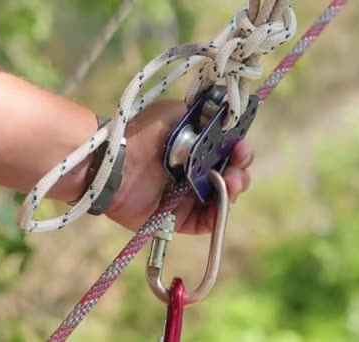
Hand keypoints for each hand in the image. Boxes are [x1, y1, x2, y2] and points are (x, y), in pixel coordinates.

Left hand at [105, 99, 253, 233]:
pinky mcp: (179, 219)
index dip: (239, 150)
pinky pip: (207, 222)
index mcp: (196, 148)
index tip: (239, 147)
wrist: (118, 162)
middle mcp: (195, 173)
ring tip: (231, 182)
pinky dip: (219, 216)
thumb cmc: (144, 134)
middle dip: (240, 171)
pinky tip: (224, 203)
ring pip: (223, 199)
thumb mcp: (175, 114)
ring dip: (234, 190)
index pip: (227, 152)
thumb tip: (224, 123)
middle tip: (236, 166)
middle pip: (230, 176)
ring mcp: (188, 197)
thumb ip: (202, 118)